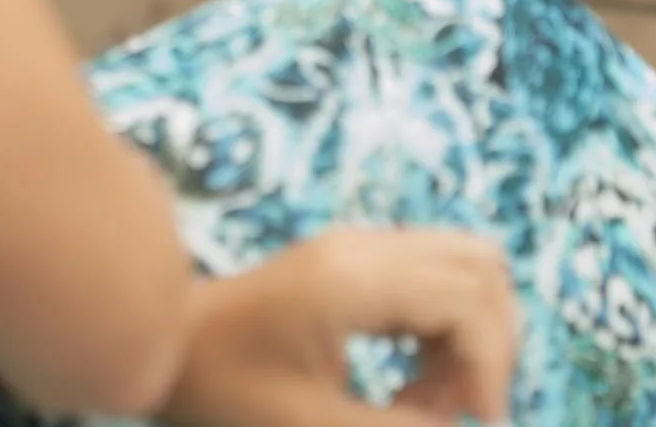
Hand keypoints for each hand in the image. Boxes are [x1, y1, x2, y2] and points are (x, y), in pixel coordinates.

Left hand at [160, 230, 518, 426]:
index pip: (468, 299)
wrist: (164, 341)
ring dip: (469, 337)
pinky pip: (432, 278)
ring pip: (463, 266)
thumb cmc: (224, 388)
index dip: (491, 367)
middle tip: (457, 413)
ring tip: (428, 405)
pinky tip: (409, 385)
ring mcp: (360, 247)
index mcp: (356, 280)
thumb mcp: (309, 425)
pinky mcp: (355, 259)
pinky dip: (443, 330)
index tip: (478, 425)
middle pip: (481, 266)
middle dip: (490, 345)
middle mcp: (366, 248)